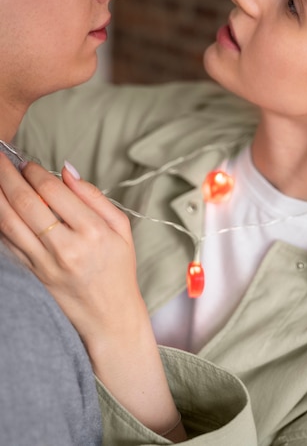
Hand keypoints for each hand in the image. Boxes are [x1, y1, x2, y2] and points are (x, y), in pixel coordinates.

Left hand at [0, 154, 185, 438]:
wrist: (110, 317)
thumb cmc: (118, 269)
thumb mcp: (121, 228)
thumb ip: (94, 196)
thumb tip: (67, 171)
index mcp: (92, 231)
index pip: (54, 191)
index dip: (36, 172)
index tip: (28, 163)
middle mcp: (66, 247)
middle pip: (26, 202)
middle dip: (8, 175)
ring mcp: (45, 263)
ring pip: (9, 222)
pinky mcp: (33, 275)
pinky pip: (8, 244)